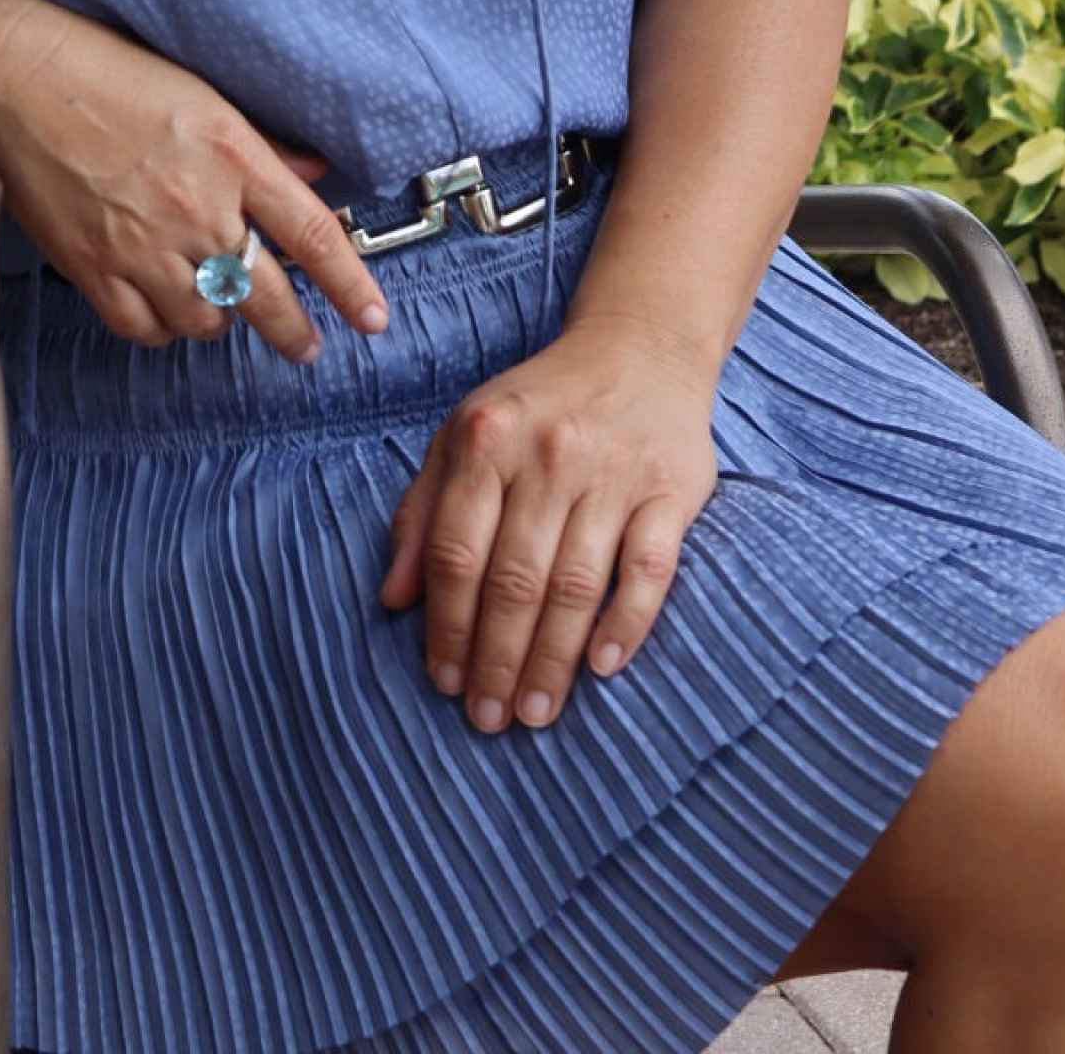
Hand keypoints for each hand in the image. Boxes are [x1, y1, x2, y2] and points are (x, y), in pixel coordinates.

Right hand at [0, 0, 390, 362]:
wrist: (17, 78)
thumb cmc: (106, 69)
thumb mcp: (203, 94)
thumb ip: (262, 144)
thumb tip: (313, 170)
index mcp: (231, 156)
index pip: (311, 234)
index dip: (350, 284)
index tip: (373, 318)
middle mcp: (197, 208)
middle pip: (265, 295)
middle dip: (294, 332)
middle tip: (306, 347)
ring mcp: (144, 245)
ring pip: (205, 320)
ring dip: (220, 321)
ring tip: (219, 307)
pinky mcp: (94, 269)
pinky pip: (145, 329)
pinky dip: (162, 328)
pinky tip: (166, 311)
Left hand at [378, 317, 717, 731]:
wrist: (638, 347)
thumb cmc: (538, 404)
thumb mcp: (463, 435)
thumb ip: (423, 511)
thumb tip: (393, 596)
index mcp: (487, 438)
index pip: (457, 550)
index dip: (447, 624)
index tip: (444, 680)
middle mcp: (547, 454)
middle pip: (513, 578)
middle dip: (497, 658)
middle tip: (488, 718)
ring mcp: (612, 472)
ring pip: (575, 583)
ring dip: (552, 659)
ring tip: (535, 712)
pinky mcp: (671, 489)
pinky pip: (648, 569)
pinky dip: (626, 622)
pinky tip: (604, 668)